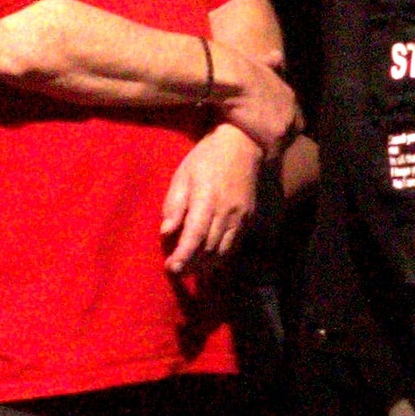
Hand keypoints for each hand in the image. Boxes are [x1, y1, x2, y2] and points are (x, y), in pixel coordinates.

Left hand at [160, 123, 261, 272]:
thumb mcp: (183, 174)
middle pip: (210, 248)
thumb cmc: (207, 158)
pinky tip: (209, 260)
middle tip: (177, 271)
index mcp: (207, 198)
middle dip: (192, 264)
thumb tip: (166, 232)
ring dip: (206, 265)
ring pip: (224, 251)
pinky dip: (221, 257)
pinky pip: (234, 244)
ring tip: (191, 269)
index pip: (195, 235)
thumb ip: (174, 204)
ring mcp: (241, 216)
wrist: (243, 144)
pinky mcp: (248, 218)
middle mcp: (227, 211)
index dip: (183, 255)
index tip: (171, 268)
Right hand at [211, 45, 302, 152]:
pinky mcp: (275, 135)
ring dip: (272, 148)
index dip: (282, 122)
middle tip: (266, 143)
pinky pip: (273, 153)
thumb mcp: (261, 63)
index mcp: (287, 94)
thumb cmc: (238, 68)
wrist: (233, 76)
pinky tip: (253, 157)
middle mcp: (291, 109)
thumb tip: (277, 55)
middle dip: (282, 137)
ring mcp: (285, 123)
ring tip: (258, 153)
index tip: (270, 127)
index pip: (292, 114)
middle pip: (293, 130)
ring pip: (283, 143)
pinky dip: (264, 155)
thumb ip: (272, 63)